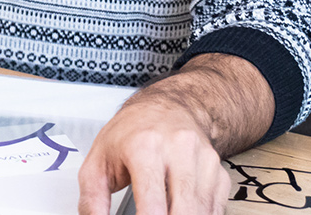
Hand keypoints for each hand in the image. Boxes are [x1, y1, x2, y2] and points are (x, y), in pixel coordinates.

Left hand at [77, 92, 234, 214]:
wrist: (168, 107)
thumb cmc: (132, 133)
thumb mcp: (98, 161)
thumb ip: (92, 199)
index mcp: (145, 148)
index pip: (152, 205)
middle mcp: (179, 150)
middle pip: (183, 211)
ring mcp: (203, 161)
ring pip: (201, 211)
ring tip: (163, 213)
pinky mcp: (219, 172)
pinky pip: (214, 209)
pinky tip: (181, 212)